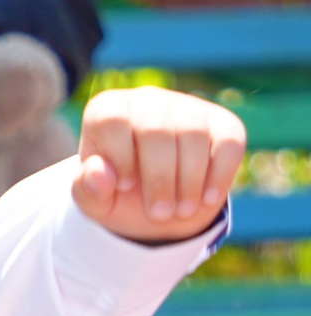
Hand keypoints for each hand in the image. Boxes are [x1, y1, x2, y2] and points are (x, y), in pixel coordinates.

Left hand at [72, 87, 246, 243]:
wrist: (159, 203)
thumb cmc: (118, 195)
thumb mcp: (95, 201)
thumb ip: (87, 189)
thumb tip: (99, 171)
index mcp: (108, 111)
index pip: (112, 121)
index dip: (120, 158)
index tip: (124, 187)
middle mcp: (147, 100)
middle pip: (156, 130)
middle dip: (159, 179)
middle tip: (159, 214)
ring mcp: (187, 107)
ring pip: (193, 135)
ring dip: (189, 181)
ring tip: (181, 211)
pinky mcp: (222, 122)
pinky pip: (228, 142)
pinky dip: (219, 174)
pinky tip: (207, 199)